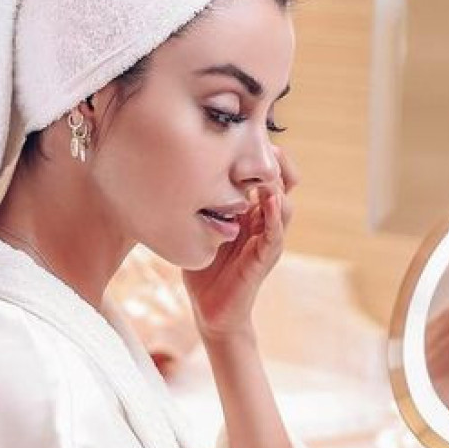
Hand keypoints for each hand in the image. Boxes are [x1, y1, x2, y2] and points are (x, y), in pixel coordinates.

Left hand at [183, 147, 298, 341]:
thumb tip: (164, 174)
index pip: (265, 176)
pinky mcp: (265, 258)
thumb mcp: (195, 229)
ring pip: (283, 203)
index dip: (259, 155)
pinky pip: (275, 231)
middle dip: (274, 161)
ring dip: (275, 183)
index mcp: (250, 213)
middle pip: (283, 182)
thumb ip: (191, 205)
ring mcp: (267, 240)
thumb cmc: (203, 272)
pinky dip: (272, 213)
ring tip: (264, 166)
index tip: (242, 136)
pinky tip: (265, 197)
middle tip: (259, 141)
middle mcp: (263, 223)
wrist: (210, 312)